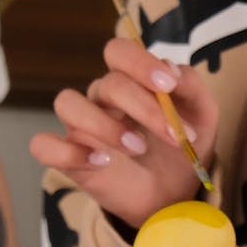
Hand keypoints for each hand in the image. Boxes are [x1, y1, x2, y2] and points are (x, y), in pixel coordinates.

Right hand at [30, 38, 217, 226]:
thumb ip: (191, 87)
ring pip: (68, 104)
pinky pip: (44, 146)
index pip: (119, 51)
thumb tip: (171, 69)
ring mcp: (82, 127)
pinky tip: (101, 162)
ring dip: (105, 125)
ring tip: (138, 148)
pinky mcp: (70, 159)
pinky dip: (68, 152)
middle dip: (145, 107)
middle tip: (174, 135)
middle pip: (108, 84)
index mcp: (131, 80)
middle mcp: (102, 98)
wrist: (174, 195)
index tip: (169, 85)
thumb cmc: (182, 147)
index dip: (140, 62)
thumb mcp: (202, 116)